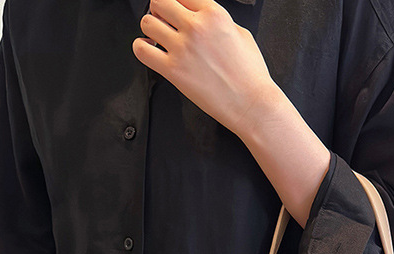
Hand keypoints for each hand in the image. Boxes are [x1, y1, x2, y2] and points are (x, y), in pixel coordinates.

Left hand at [132, 0, 278, 139]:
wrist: (252, 105)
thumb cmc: (251, 77)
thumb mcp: (242, 35)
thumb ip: (219, 21)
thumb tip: (204, 19)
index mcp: (214, 14)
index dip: (178, 3)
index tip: (176, 11)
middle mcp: (196, 27)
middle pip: (159, 1)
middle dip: (160, 10)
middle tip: (165, 21)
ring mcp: (183, 48)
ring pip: (147, 22)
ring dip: (150, 29)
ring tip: (159, 39)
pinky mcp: (174, 70)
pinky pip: (141, 50)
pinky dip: (142, 48)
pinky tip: (152, 52)